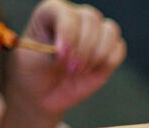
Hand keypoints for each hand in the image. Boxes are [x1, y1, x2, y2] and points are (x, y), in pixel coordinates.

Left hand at [3, 0, 125, 127]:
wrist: (41, 93)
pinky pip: (118, 49)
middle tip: (69, 69)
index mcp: (52, 13)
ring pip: (110, 30)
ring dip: (97, 54)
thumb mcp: (29, 56)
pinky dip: (108, 61)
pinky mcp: (108, 51)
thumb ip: (50, 47)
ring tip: (80, 70)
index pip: (67, 13)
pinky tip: (92, 71)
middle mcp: (76, 18)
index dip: (68, 33)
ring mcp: (94, 34)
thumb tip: (76, 49)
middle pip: (91, 19)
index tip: (60, 55)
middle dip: (82, 48)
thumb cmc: (31, 72)